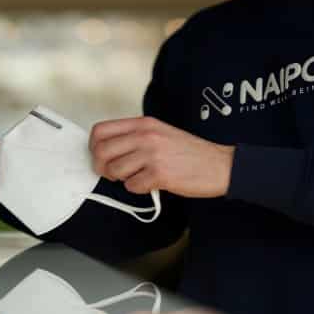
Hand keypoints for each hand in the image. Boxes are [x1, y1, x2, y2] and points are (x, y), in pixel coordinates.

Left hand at [89, 117, 234, 197]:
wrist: (220, 165)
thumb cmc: (189, 152)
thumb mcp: (160, 133)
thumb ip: (134, 137)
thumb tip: (105, 150)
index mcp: (143, 124)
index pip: (100, 131)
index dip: (94, 148)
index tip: (102, 157)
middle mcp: (145, 136)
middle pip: (101, 152)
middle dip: (102, 167)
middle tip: (114, 173)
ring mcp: (152, 154)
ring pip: (114, 170)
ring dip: (121, 179)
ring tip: (138, 177)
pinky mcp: (159, 174)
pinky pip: (131, 186)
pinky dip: (138, 189)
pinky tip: (151, 184)